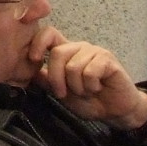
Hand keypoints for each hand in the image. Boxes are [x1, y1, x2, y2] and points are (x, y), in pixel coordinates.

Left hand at [32, 25, 146, 129]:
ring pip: (73, 66)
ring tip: (87, 91)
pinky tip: (97, 88)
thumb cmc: (90, 101)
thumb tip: (31, 72)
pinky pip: (90, 72)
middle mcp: (79, 48)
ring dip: (78, 87)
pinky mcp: (107, 59)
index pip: (49, 34)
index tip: (33, 59)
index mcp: (66, 52)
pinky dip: (90, 86)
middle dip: (57, 79)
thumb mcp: (63, 94)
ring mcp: (94, 52)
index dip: (38, 43)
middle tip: (65, 94)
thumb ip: (48, 82)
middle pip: (57, 53)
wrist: (115, 111)